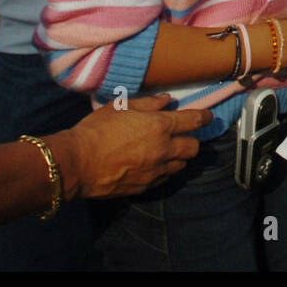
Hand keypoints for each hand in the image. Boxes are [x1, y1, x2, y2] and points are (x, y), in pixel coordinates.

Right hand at [56, 94, 211, 198]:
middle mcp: (164, 149)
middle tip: (184, 135)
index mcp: (160, 126)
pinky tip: (154, 165)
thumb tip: (166, 100)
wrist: (77, 162)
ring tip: (168, 151)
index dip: (205, 118)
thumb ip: (148, 104)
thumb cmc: (96, 130)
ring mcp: (156, 170)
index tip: (208, 117)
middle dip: (192, 140)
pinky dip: (165, 170)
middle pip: (193, 147)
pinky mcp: (145, 186)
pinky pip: (165, 178)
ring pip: (181, 165)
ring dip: (179, 157)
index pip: (194, 121)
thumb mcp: (121, 107)